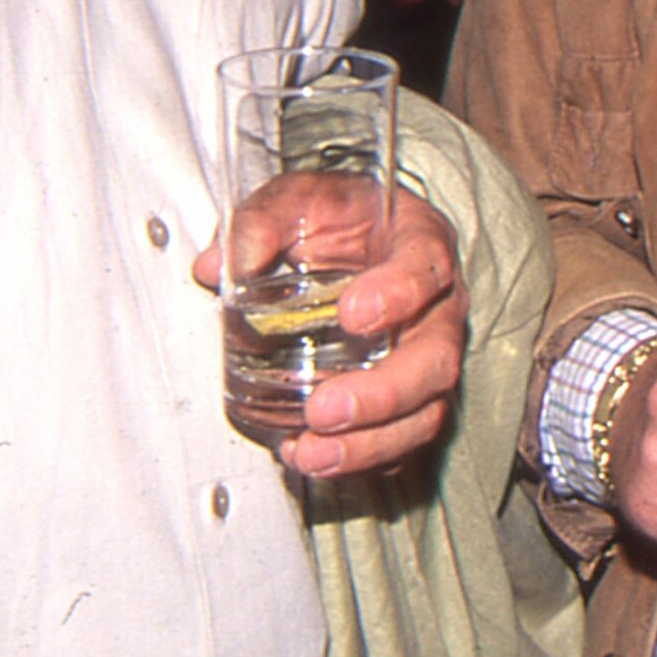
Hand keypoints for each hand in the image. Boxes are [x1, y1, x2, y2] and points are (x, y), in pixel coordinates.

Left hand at [194, 187, 464, 478]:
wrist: (356, 239)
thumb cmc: (336, 219)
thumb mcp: (297, 199)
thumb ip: (261, 223)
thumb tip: (218, 267)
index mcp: (419, 244)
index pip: (425, 268)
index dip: (397, 294)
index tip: (352, 314)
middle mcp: (437, 307)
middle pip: (435, 359)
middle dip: (383, 395)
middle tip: (325, 409)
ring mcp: (428, 357)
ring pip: (424, 412)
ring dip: (369, 442)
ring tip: (313, 452)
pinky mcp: (411, 398)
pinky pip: (401, 438)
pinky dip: (361, 457)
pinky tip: (313, 458)